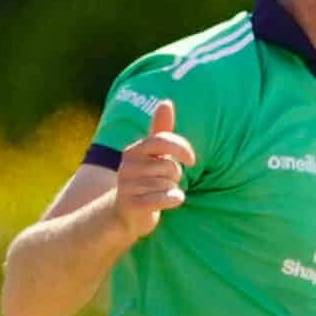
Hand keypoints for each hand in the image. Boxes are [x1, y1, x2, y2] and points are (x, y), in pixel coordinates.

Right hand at [112, 99, 195, 239]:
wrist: (124, 213)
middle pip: (170, 167)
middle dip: (175, 176)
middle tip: (165, 182)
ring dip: (171, 190)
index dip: (181, 149)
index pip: (162, 141)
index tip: (192, 160)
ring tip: (159, 193)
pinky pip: (161, 198)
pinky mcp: (131, 204)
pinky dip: (172, 200)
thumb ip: (160, 130)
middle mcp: (128, 166)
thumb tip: (166, 102)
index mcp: (134, 150)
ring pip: (168, 184)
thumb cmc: (144, 180)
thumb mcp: (152, 154)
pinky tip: (171, 200)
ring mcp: (127, 185)